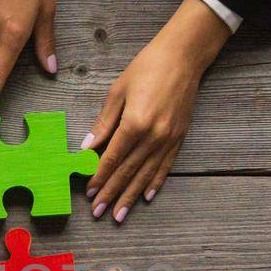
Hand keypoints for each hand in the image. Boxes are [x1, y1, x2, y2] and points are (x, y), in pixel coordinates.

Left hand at [83, 0, 230, 221]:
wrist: (183, 56)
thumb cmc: (147, 67)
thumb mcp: (117, 91)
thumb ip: (103, 123)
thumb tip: (86, 147)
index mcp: (135, 123)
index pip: (113, 158)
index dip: (100, 177)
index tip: (89, 193)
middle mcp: (153, 136)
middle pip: (128, 171)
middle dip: (111, 193)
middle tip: (98, 213)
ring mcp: (168, 138)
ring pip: (146, 174)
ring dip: (130, 196)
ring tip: (119, 214)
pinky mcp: (179, 137)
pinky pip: (165, 166)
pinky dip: (155, 182)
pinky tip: (146, 197)